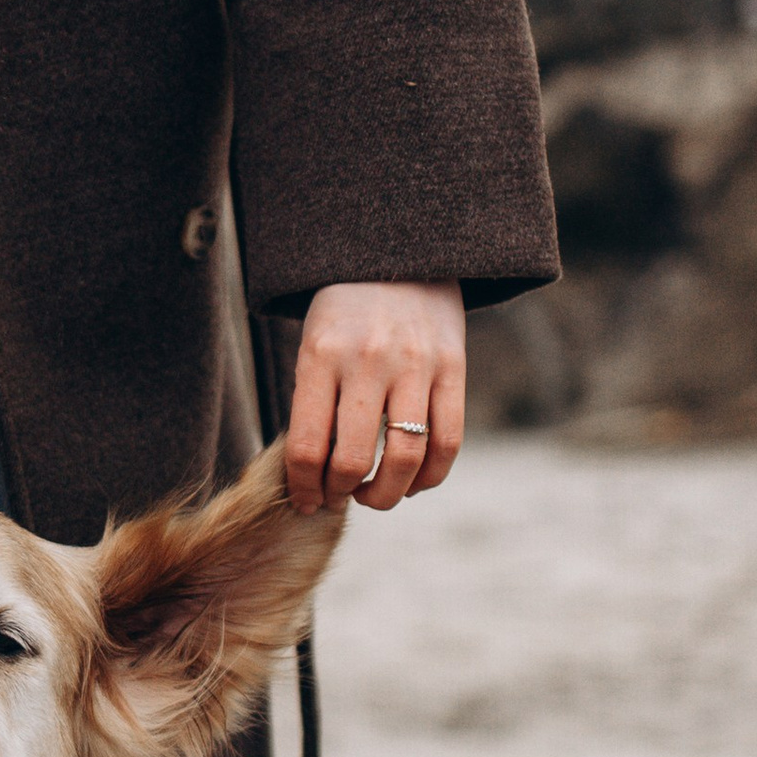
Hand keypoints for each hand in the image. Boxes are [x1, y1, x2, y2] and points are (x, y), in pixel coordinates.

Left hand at [283, 281, 464, 514]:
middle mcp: (367, 361)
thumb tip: (313, 477)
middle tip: (337, 496)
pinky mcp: (453, 368)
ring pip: (406, 458)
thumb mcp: (313, 346)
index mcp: (320, 356)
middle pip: (355, 460)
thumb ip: (313, 404)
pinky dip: (430, 478)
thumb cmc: (345, 313)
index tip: (304, 501)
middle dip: (341, 493)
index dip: (303, 487)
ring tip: (372, 495)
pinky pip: (448, 442)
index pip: (306, 446)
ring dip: (386, 494)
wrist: (399, 255)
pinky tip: (412, 483)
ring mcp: (415, 365)